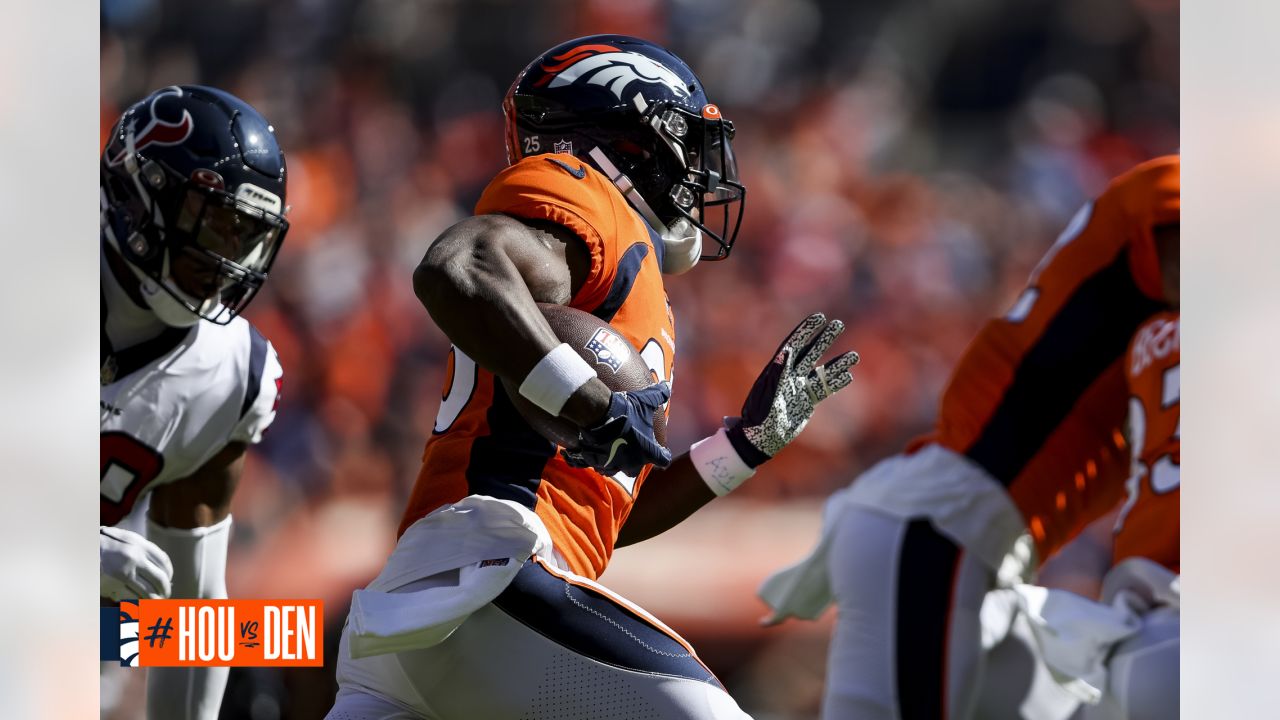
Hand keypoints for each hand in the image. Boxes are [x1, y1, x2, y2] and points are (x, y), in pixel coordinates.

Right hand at [101, 526, 173, 599]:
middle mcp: (134, 559)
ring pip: (148, 592)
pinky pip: (132, 599)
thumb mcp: (123, 539)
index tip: (168, 580)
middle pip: (160, 579)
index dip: (169, 573)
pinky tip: (139, 606)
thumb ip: (141, 550)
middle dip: (165, 590)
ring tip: (155, 604)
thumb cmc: (101, 545)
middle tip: (165, 596)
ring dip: (154, 601)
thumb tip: (160, 567)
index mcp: (139, 545)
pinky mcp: (113, 586)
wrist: (79, 549)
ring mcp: (124, 573)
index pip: (164, 561)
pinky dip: (138, 604)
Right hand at [562, 381, 673, 475]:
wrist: (599, 415)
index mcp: (647, 452)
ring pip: (616, 468)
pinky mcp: (597, 462)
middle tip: (633, 450)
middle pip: (636, 469)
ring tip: (613, 450)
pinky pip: (599, 465)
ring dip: (616, 461)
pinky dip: (599, 460)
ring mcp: (614, 464)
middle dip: (635, 462)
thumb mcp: (645, 401)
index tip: (662, 451)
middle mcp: (632, 463)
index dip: (663, 455)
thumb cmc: (626, 411)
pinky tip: (597, 450)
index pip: (663, 460)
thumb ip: (658, 395)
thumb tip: (666, 386)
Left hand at [726, 313, 859, 466]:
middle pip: (811, 353)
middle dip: (824, 339)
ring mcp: (799, 389)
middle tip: (839, 324)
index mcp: (778, 370)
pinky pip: (824, 390)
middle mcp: (790, 376)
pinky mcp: (806, 402)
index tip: (820, 317)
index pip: (795, 345)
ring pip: (822, 372)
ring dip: (838, 363)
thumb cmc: (760, 417)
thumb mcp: (768, 396)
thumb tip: (785, 352)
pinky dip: (836, 383)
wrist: (761, 439)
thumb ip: (777, 375)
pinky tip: (849, 376)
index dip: (806, 330)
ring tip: (855, 355)